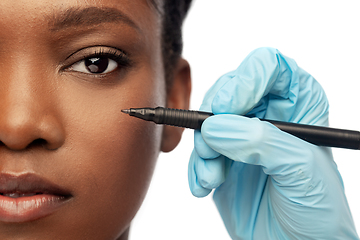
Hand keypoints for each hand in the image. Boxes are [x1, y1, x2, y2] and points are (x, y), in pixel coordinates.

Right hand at [188, 48, 358, 238]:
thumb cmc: (316, 210)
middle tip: (212, 140)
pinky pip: (199, 150)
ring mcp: (243, 138)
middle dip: (215, 115)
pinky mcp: (224, 159)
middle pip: (230, 89)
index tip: (228, 107)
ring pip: (208, 120)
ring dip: (204, 147)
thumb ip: (262, 143)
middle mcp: (268, 117)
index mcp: (298, 107)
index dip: (247, 79)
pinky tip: (207, 184)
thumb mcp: (301, 171)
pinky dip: (196, 167)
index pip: (270, 68)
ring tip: (213, 174)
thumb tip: (218, 126)